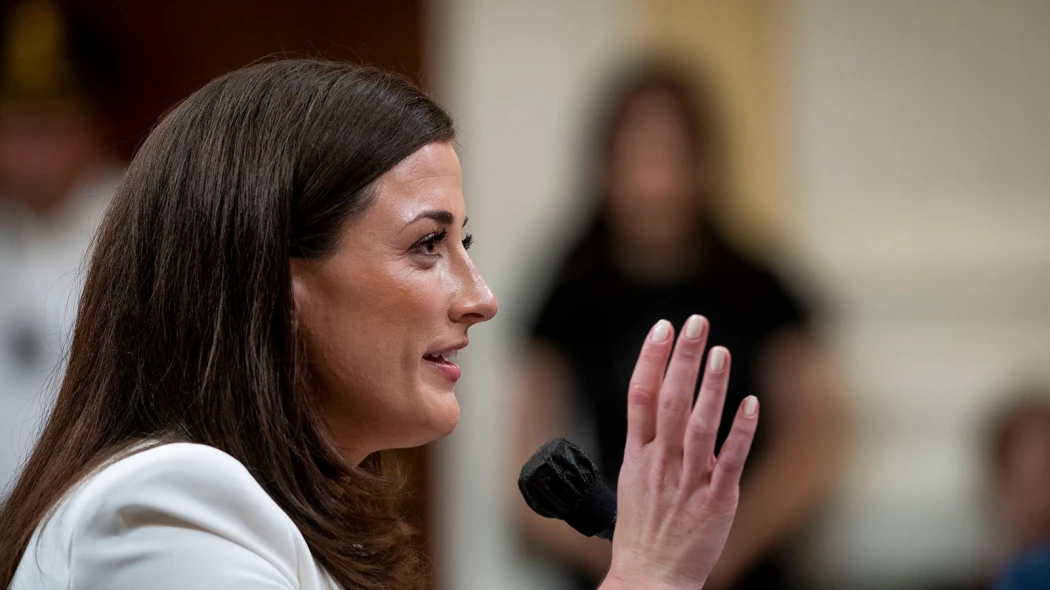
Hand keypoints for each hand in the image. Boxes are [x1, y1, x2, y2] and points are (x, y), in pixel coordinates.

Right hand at [602, 316, 758, 589]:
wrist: (649, 576)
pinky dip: (741, 431)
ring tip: (720, 351)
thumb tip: (667, 406)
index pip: (641, 395)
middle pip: (670, 400)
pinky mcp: (716, 500)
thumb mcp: (633, 478)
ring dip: (711, 386)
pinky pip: (730, 460)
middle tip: (694, 323)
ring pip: (700, 425)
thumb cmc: (643, 530)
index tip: (663, 328)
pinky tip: (751, 403)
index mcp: (638, 454)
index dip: (652, 358)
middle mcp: (661, 462)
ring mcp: (688, 481)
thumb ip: (650, 442)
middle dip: (682, 358)